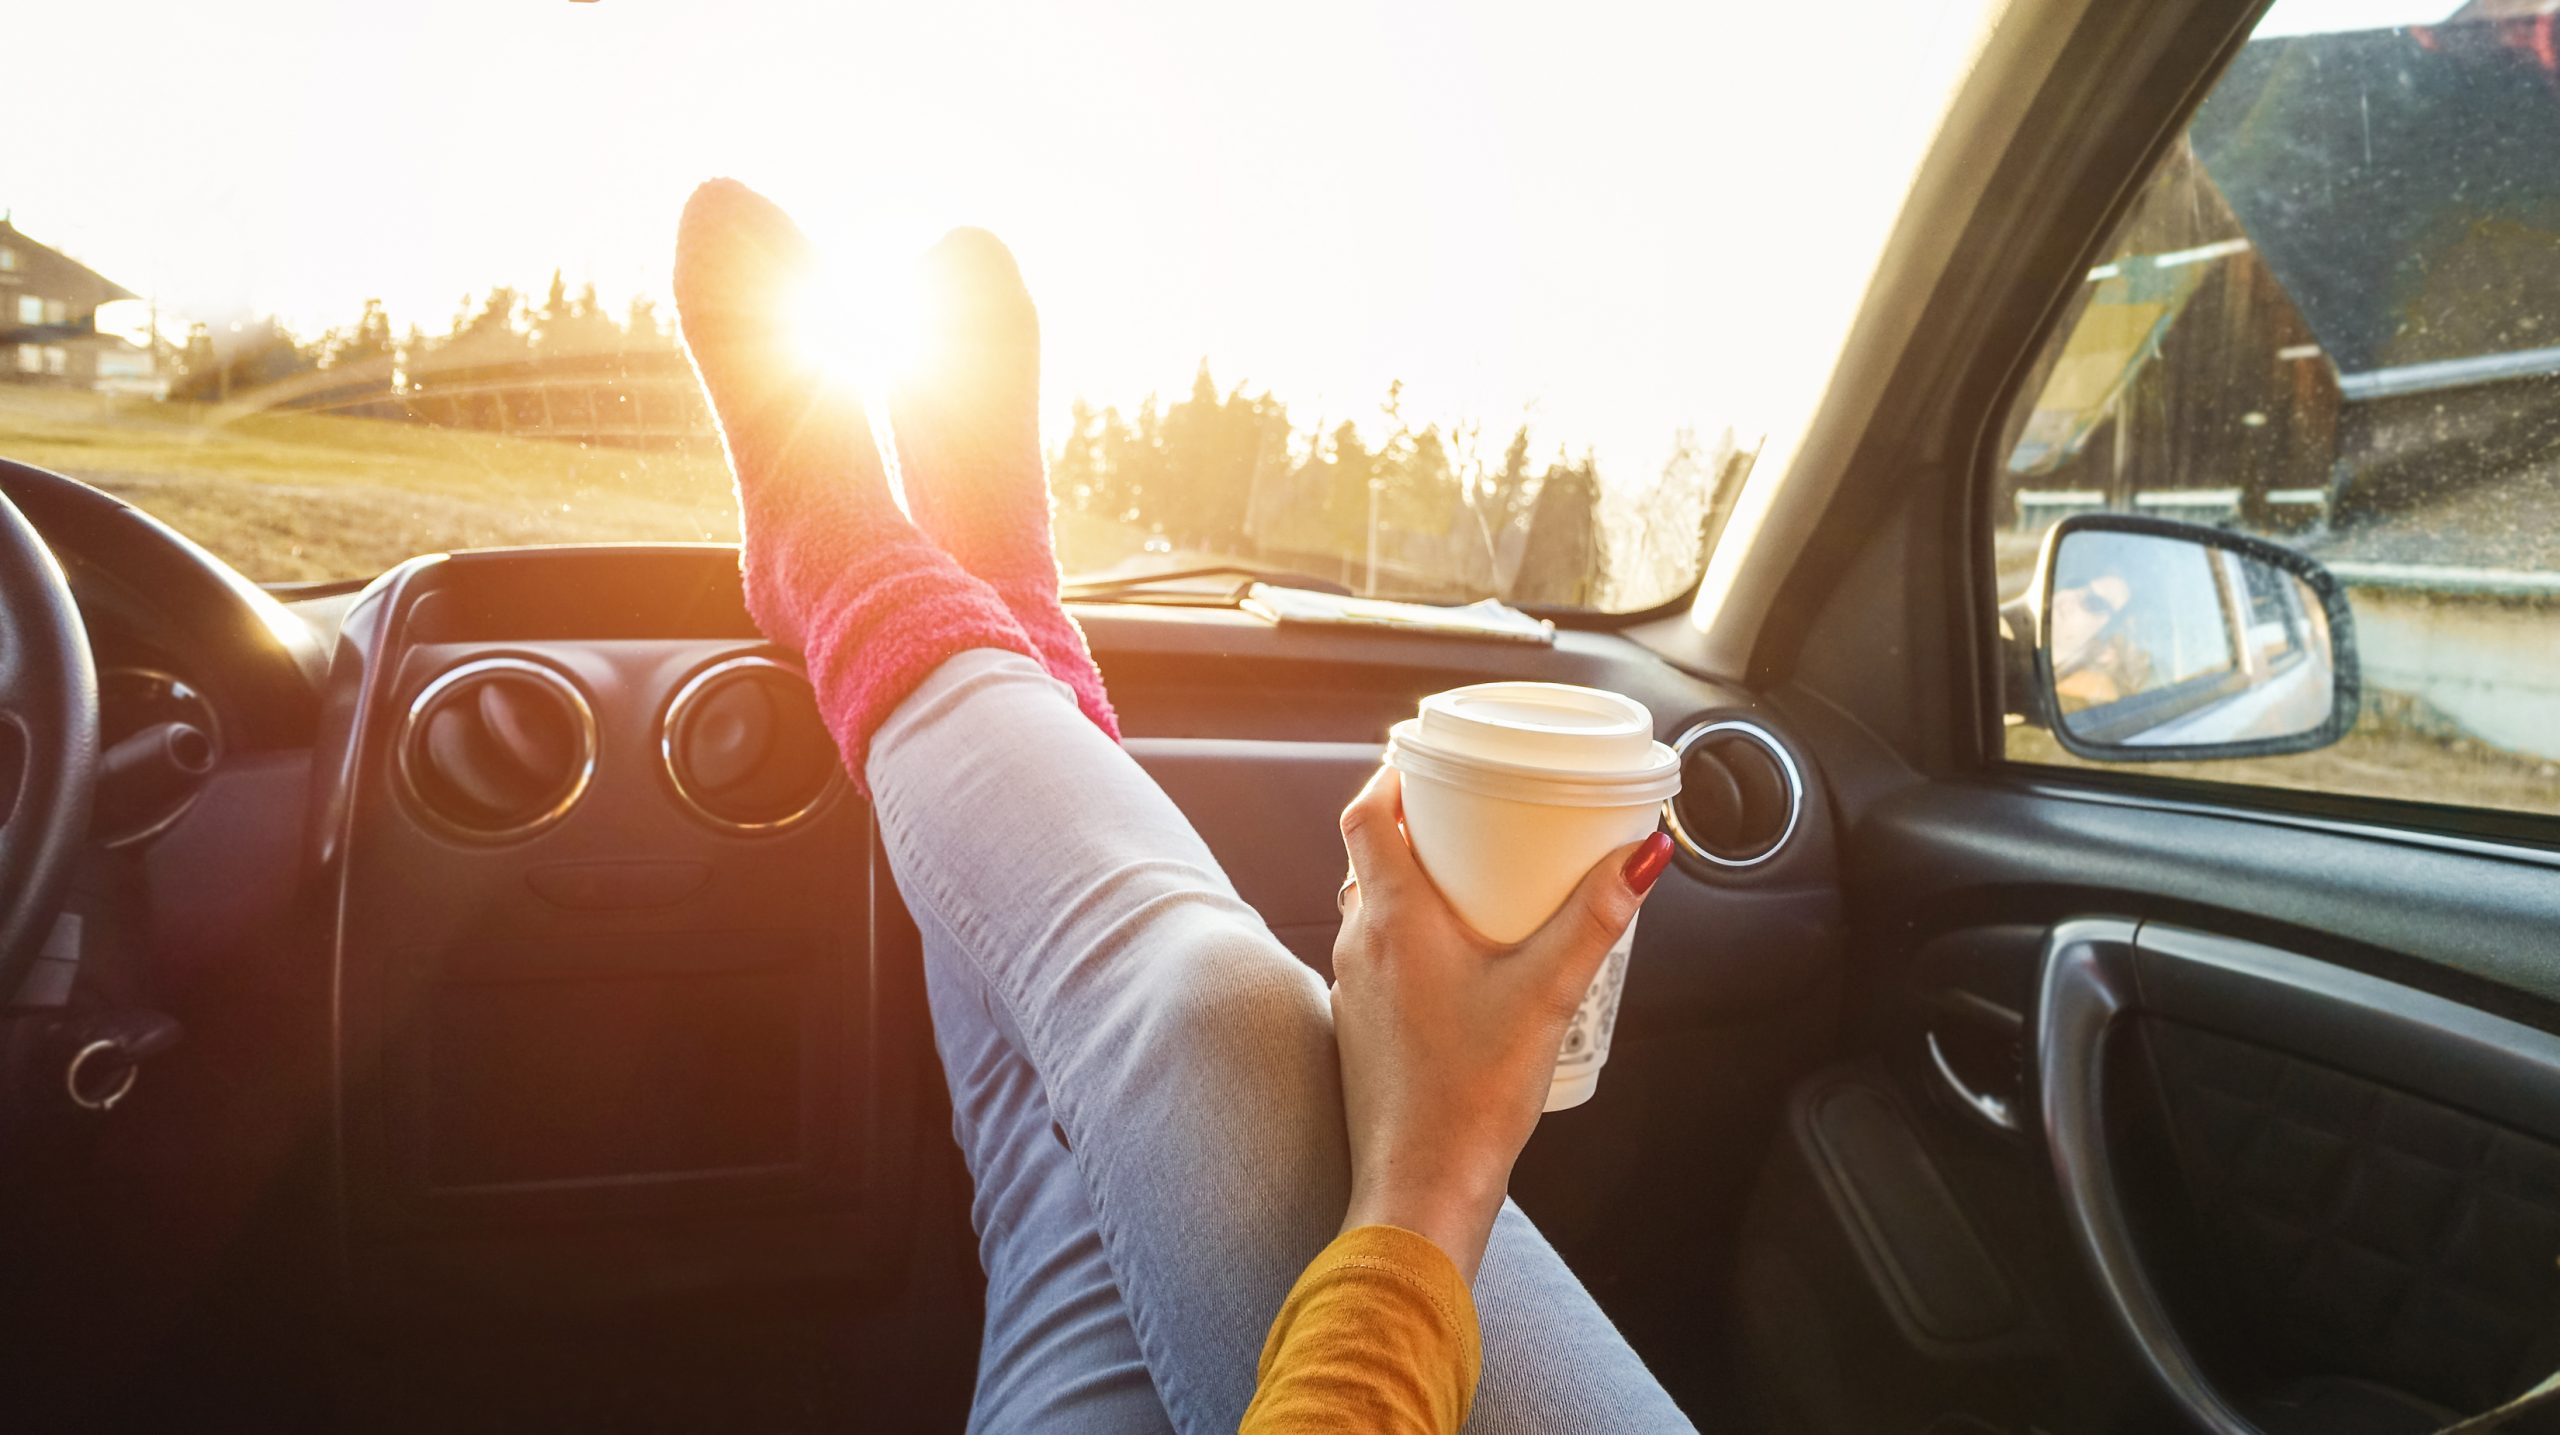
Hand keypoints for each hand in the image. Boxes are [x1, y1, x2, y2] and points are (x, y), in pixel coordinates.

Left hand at [1329, 766, 1673, 1280]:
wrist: (1422, 1186)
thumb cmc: (1472, 1096)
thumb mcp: (1548, 994)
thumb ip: (1595, 920)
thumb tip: (1643, 857)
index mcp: (1394, 920)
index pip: (1365, 815)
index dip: (1390, 775)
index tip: (1427, 759)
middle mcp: (1359, 945)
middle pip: (1368, 855)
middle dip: (1414, 823)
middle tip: (1468, 811)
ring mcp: (1353, 988)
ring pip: (1370, 906)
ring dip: (1411, 880)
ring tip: (1472, 876)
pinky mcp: (1361, 1026)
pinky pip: (1377, 953)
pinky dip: (1409, 932)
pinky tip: (1460, 955)